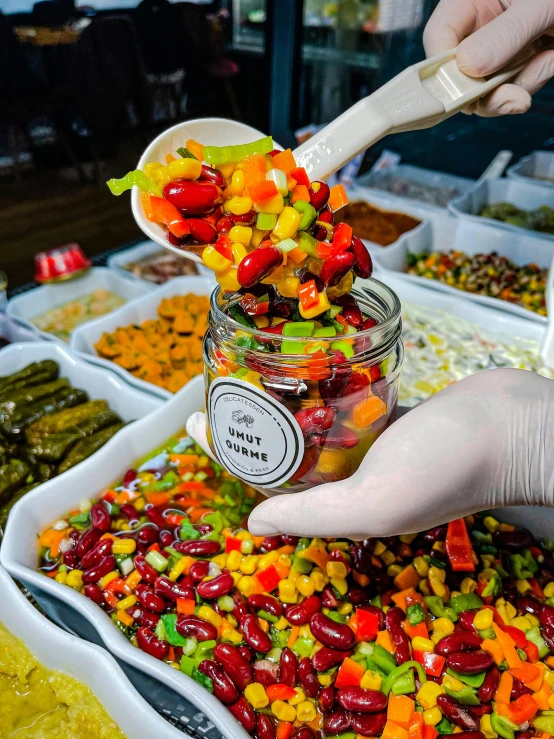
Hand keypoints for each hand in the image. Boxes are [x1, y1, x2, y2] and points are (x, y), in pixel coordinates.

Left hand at [248, 369, 553, 538]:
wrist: (515, 423)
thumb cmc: (451, 464)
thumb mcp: (376, 501)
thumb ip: (314, 511)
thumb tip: (254, 523)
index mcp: (343, 502)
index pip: (268, 479)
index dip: (229, 452)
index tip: (197, 419)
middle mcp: (353, 475)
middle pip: (286, 448)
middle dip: (249, 420)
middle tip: (219, 380)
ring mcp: (374, 443)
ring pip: (315, 422)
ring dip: (284, 399)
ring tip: (251, 365)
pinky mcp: (393, 414)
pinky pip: (347, 400)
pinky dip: (324, 386)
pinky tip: (303, 363)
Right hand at [423, 0, 553, 115]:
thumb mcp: (538, 4)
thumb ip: (505, 34)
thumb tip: (468, 66)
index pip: (439, 38)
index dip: (444, 68)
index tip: (463, 92)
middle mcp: (480, 25)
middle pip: (458, 73)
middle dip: (488, 91)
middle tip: (513, 99)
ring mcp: (498, 46)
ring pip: (487, 87)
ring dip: (521, 82)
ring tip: (547, 56)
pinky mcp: (517, 60)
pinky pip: (514, 85)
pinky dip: (534, 78)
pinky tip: (548, 57)